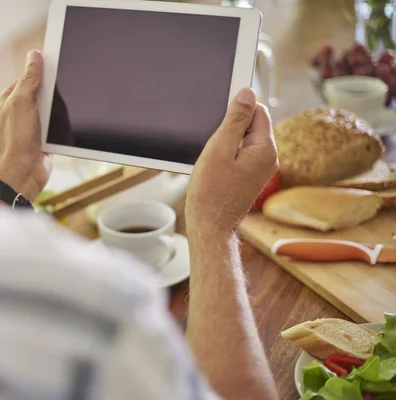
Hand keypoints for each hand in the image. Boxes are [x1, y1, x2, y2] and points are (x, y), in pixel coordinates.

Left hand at [0, 51, 52, 201]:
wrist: (20, 176)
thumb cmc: (14, 141)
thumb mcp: (21, 102)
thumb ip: (29, 79)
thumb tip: (35, 56)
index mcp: (12, 98)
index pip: (31, 76)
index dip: (44, 72)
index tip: (60, 67)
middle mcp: (22, 111)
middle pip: (46, 93)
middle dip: (55, 96)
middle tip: (58, 99)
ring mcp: (34, 126)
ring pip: (55, 111)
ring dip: (59, 115)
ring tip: (55, 122)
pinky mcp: (45, 140)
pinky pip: (60, 128)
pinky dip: (63, 129)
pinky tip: (63, 132)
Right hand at [186, 88, 277, 234]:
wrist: (210, 227)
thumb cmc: (211, 193)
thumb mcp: (219, 149)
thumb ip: (235, 120)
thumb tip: (247, 93)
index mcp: (265, 149)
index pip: (257, 110)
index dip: (236, 108)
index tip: (218, 117)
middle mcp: (268, 158)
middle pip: (251, 124)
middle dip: (230, 126)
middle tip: (212, 143)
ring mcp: (260, 169)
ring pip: (244, 140)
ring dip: (226, 142)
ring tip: (212, 159)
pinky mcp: (250, 177)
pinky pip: (240, 154)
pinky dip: (226, 154)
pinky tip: (213, 167)